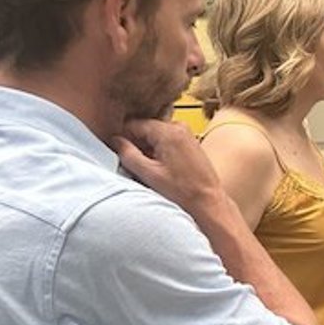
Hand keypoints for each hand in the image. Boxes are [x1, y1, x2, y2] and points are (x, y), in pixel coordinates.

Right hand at [110, 119, 224, 215]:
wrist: (208, 201)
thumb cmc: (182, 191)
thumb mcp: (149, 174)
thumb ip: (128, 154)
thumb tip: (115, 140)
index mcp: (168, 131)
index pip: (134, 124)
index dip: (122, 137)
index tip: (115, 150)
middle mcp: (179, 127)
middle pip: (145, 128)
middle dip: (135, 143)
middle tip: (130, 162)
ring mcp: (187, 133)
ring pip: (155, 135)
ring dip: (146, 148)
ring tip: (145, 168)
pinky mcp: (190, 142)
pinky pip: (166, 140)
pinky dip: (158, 151)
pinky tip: (157, 168)